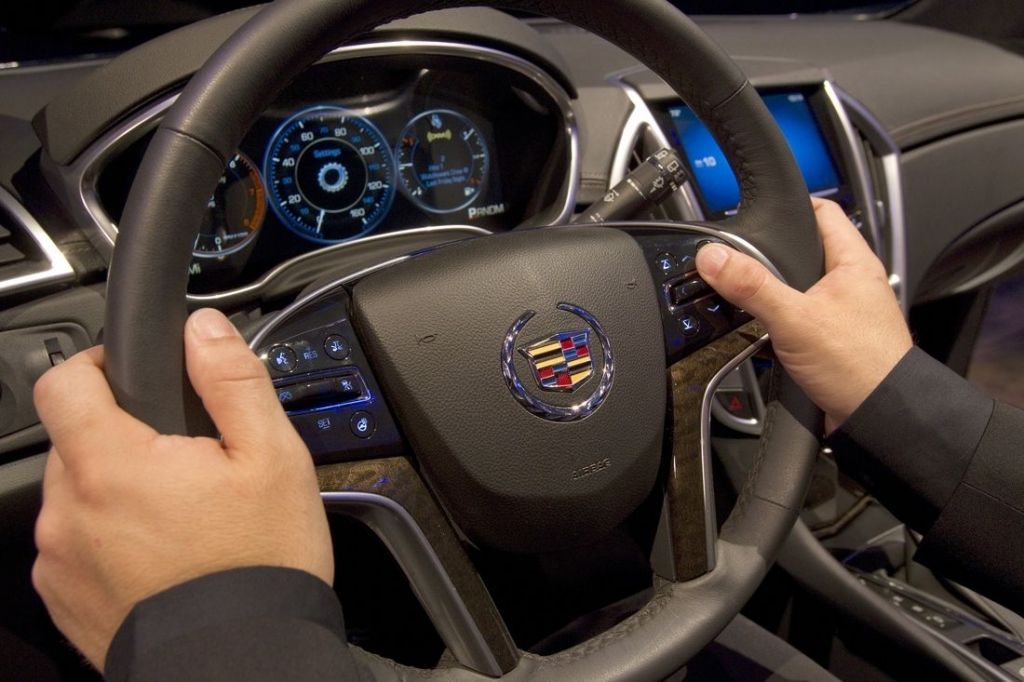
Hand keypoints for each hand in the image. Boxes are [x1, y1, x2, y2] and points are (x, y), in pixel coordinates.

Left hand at [31, 308, 331, 669]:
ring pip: (77, 496)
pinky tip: (165, 557)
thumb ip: (232, 381)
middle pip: (75, 442)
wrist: (243, 662)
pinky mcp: (65, 601)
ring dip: (116, 492)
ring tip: (182, 518)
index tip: (130, 376)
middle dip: (123, 438)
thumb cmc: (259, 563)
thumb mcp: (272, 456)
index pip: (63, 383)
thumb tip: (204, 329)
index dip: (96, 365)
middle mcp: (68, 512)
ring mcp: (60, 562)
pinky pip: (77, 546)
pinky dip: (111, 540)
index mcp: (112, 465)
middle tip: (186, 463)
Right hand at [696, 198, 911, 431]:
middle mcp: (851, 284)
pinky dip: (776, 328)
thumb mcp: (795, 319)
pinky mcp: (833, 342)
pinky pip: (796, 324)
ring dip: (770, 297)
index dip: (790, 206)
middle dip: (769, 257)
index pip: (822, 211)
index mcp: (853, 262)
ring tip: (742, 296)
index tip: (757, 210)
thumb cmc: (861, 366)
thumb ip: (752, 285)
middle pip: (802, 253)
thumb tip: (713, 257)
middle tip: (738, 256)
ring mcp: (843, 313)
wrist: (880, 418)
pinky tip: (757, 337)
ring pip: (797, 291)